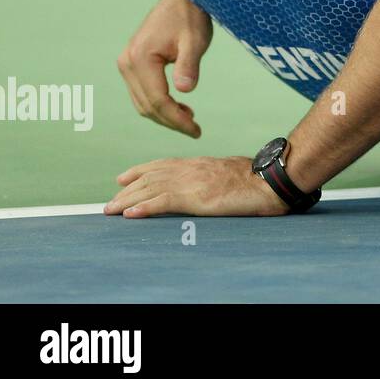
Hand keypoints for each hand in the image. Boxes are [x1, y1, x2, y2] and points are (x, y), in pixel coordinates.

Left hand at [106, 156, 287, 217]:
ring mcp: (193, 182)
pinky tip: (130, 215)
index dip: (140, 171)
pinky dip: (144, 208)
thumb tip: (210, 183)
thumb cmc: (258, 179)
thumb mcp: (231, 173)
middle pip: (151, 177)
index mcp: (199, 163)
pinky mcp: (196, 197)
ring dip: (128, 200)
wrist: (270, 181)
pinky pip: (163, 202)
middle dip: (128, 190)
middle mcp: (191, 169)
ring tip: (111, 211)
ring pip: (151, 189)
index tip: (123, 178)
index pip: (162, 164)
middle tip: (110, 203)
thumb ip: (214, 176)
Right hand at [117, 0, 211, 137]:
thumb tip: (185, 90)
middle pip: (147, 105)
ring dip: (164, 115)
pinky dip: (158, 104)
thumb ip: (189, 65)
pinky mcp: (132, 62)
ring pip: (142, 102)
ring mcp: (127, 62)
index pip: (158, 100)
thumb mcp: (195, 41)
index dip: (177, 119)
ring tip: (190, 120)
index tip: (197, 131)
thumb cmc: (191, 17)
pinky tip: (180, 107)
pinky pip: (142, 92)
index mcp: (140, 58)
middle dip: (170, 121)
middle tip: (195, 131)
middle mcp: (127, 62)